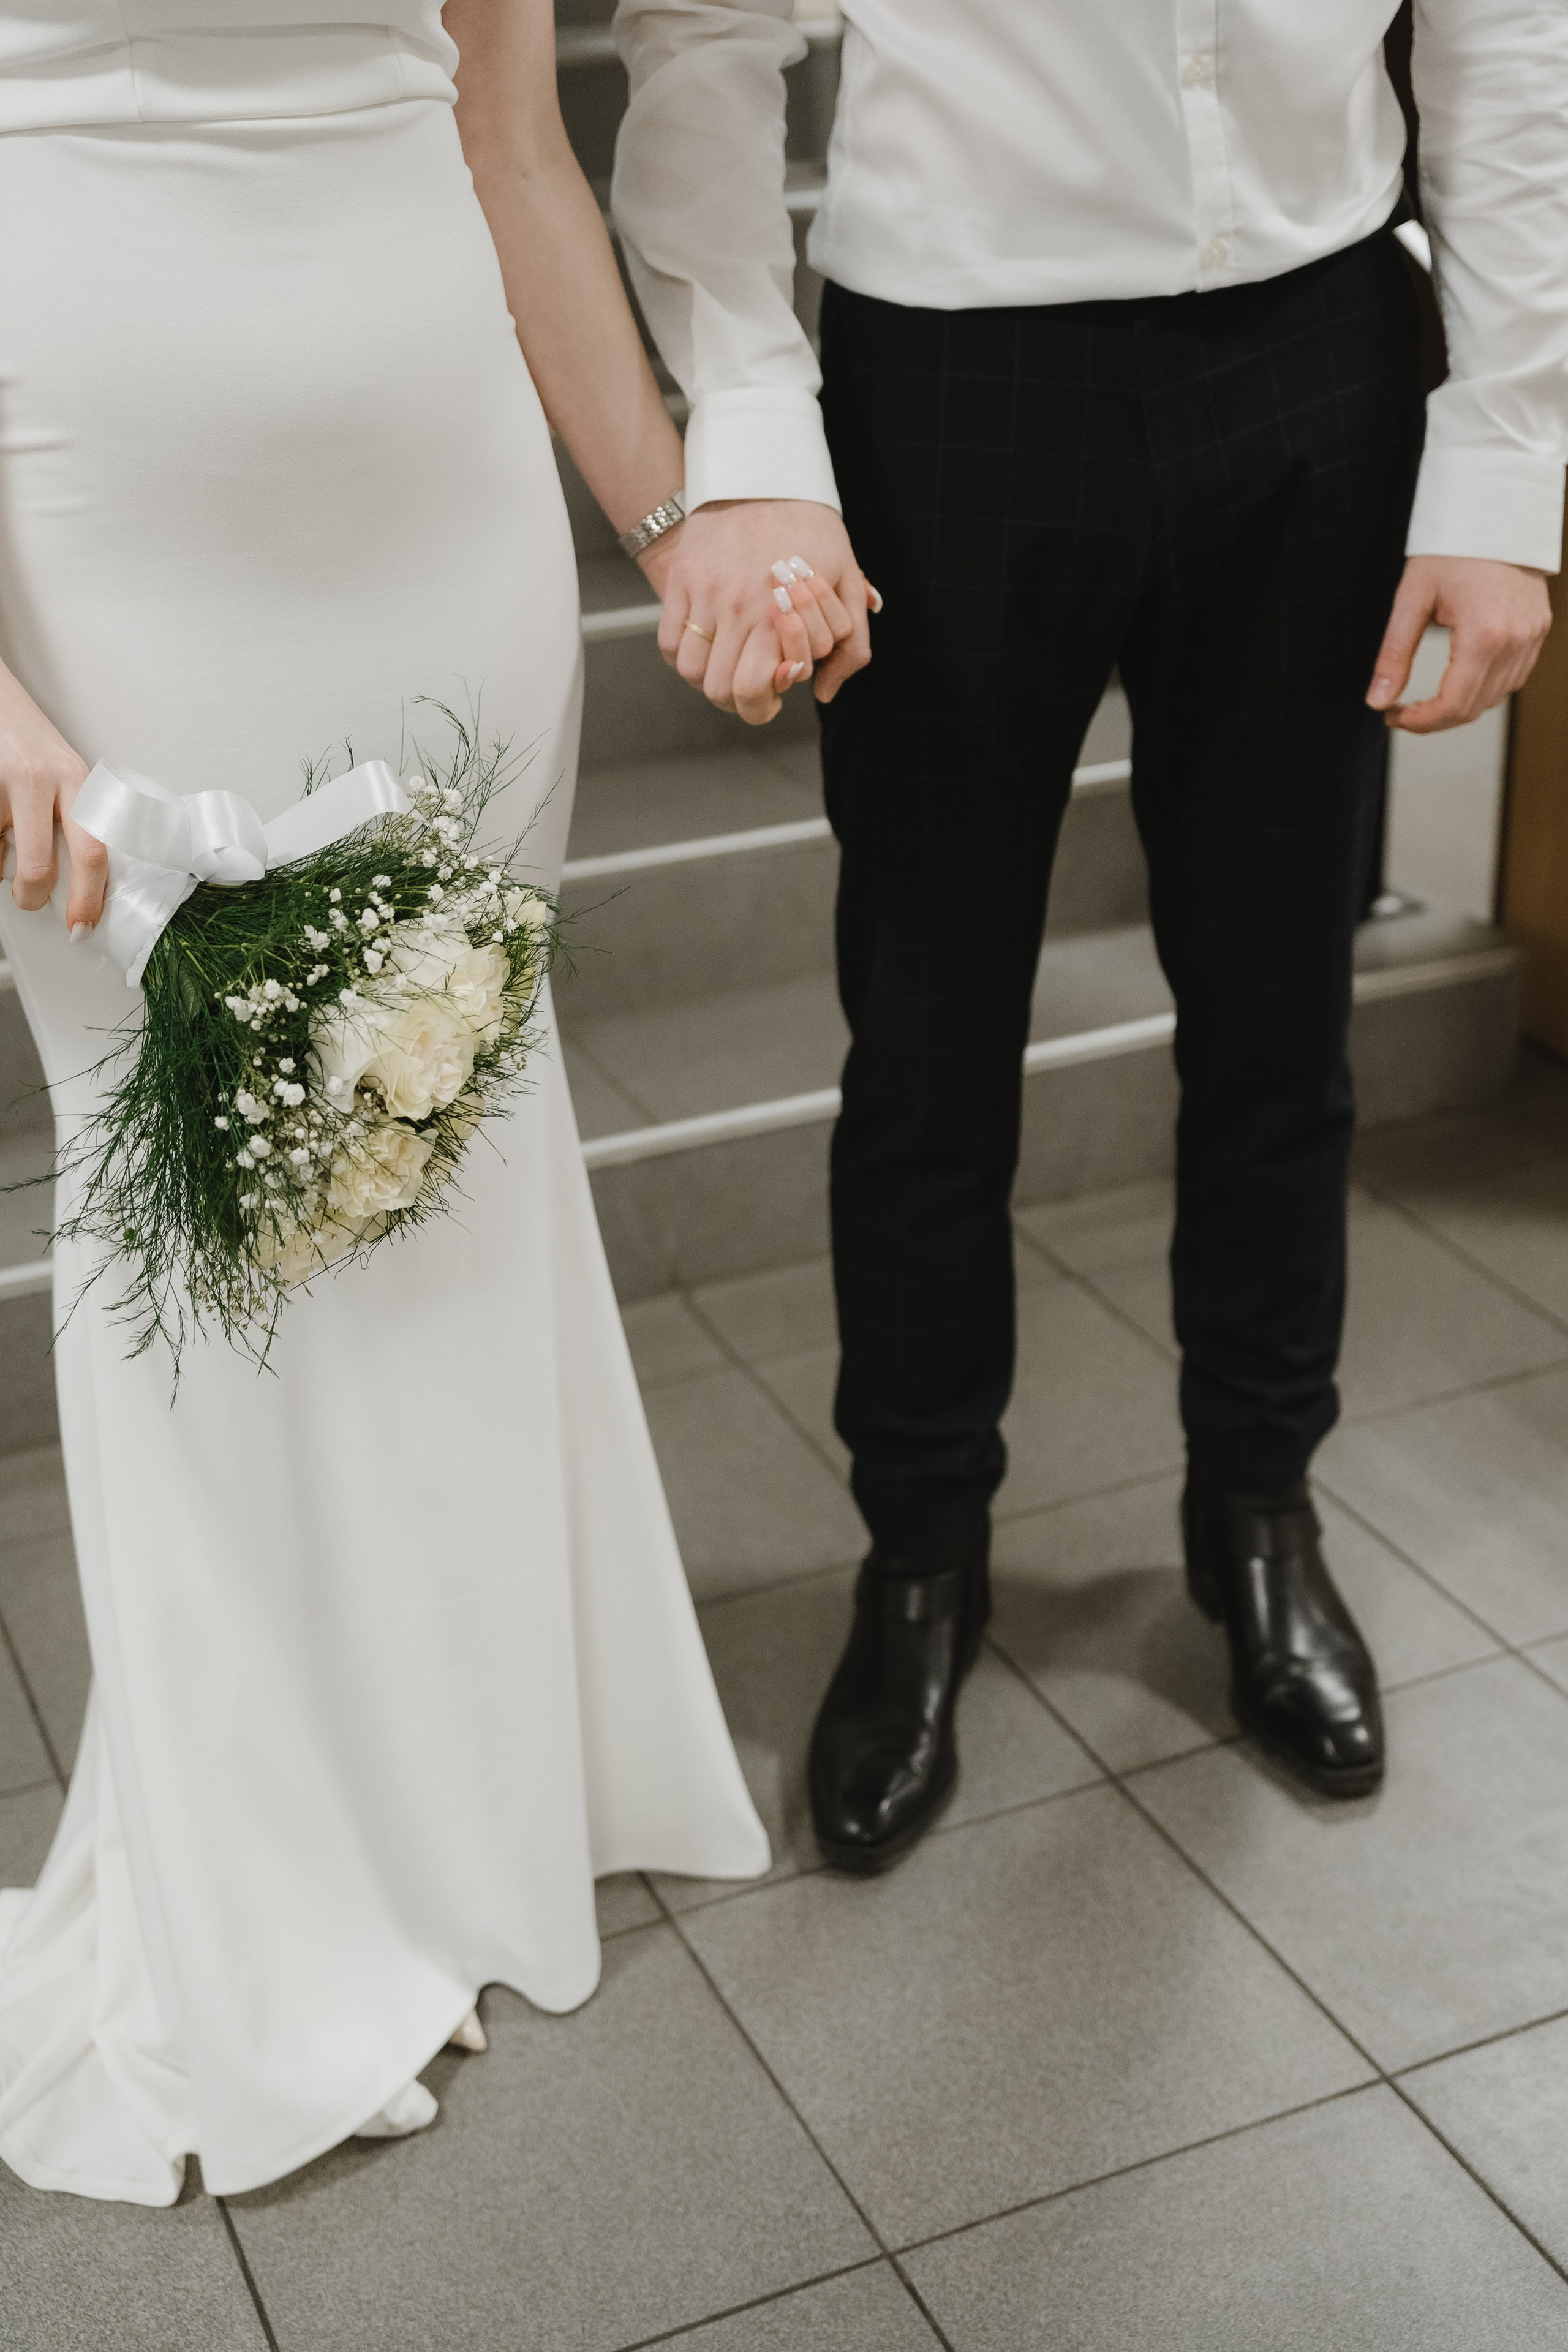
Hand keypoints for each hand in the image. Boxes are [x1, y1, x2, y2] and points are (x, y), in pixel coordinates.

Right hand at [0, 664, 103, 929]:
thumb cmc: (26, 738)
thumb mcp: (64, 772)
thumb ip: (73, 817)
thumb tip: (79, 881)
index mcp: (76, 781)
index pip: (93, 853)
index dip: (88, 898)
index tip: (81, 925)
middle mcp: (39, 780)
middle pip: (38, 868)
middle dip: (32, 897)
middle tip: (29, 898)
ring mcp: (1, 782)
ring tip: (2, 836)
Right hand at [644, 499, 876, 725]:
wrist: (766, 473)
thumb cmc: (813, 530)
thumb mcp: (848, 583)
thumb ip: (850, 646)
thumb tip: (824, 693)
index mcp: (777, 614)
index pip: (751, 690)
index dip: (762, 706)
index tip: (775, 694)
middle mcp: (734, 608)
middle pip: (717, 690)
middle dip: (738, 700)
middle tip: (753, 685)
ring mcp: (702, 594)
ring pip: (690, 671)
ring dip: (710, 679)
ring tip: (730, 664)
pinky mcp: (681, 580)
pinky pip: (669, 641)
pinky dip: (684, 655)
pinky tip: (708, 645)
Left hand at [1367, 555, 1551, 733]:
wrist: (1496, 512)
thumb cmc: (1452, 549)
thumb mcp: (1412, 599)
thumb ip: (1393, 655)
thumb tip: (1376, 702)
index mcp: (1485, 635)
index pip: (1453, 706)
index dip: (1419, 722)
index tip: (1392, 716)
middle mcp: (1516, 641)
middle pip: (1474, 709)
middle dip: (1434, 719)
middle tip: (1400, 711)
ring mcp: (1533, 637)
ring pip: (1495, 698)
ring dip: (1458, 706)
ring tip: (1425, 698)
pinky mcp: (1539, 630)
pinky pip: (1512, 677)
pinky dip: (1483, 687)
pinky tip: (1457, 678)